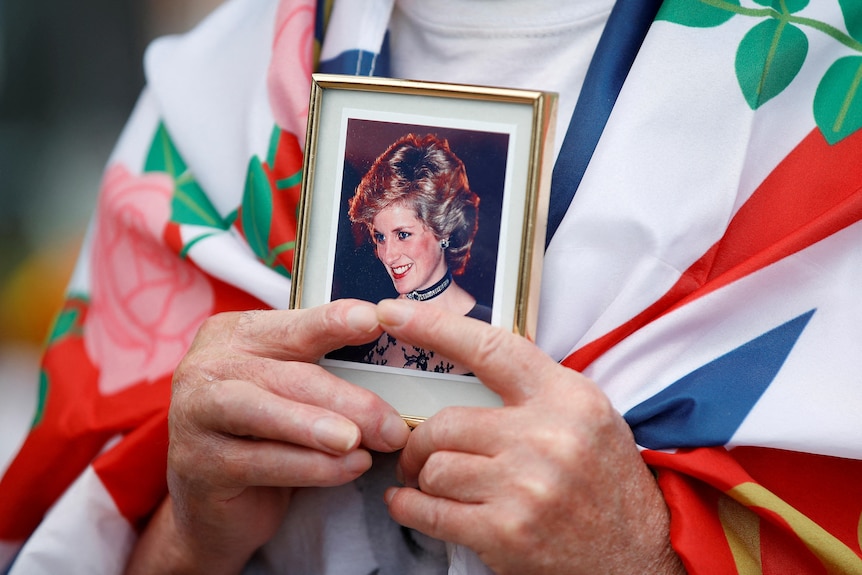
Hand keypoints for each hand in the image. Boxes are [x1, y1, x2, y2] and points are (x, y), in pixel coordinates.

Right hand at [126, 300, 410, 574]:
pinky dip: (309, 467)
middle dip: (346, 399)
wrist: (216, 505)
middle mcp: (207, 365)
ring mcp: (194, 413)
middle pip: (286, 375)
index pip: (293, 326)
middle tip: (392, 423)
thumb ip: (328, 374)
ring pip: (264, 414)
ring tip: (358, 442)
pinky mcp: (196, 463)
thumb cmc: (266, 435)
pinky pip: (258, 462)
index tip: (374, 320)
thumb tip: (395, 376)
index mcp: (235, 334)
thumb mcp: (293, 394)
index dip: (333, 322)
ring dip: (317, 427)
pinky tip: (347, 469)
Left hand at [377, 299, 684, 574]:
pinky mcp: (506, 534)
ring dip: (423, 479)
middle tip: (418, 452)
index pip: (490, 348)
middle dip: (420, 440)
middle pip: (445, 422)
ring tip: (432, 484)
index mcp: (568, 398)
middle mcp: (547, 437)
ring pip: (434, 468)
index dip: (434, 326)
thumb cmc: (607, 485)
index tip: (394, 314)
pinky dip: (408, 508)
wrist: (639, 558)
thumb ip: (534, 391)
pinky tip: (409, 504)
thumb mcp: (588, 418)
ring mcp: (526, 487)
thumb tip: (466, 363)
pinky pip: (430, 512)